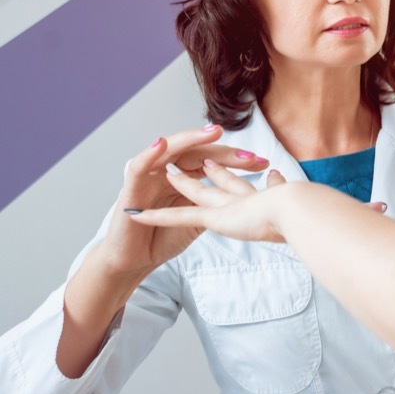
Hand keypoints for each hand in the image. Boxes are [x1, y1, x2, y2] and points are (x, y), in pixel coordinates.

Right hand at [98, 126, 268, 277]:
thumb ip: (219, 205)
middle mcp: (169, 172)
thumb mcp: (200, 220)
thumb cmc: (164, 239)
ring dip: (191, 140)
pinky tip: (161, 144)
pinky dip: (149, 154)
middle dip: (224, 153)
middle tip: (248, 155)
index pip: (215, 162)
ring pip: (170, 151)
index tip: (263, 164)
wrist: (135, 260)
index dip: (238, 162)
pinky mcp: (130, 187)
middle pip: (198, 153)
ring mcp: (150, 177)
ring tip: (212, 133)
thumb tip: (252, 199)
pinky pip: (138, 166)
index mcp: (186, 179)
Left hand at [131, 161, 387, 242]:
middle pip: (232, 183)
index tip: (266, 171)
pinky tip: (136, 214)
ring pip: (202, 193)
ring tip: (165, 174)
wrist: (311, 213)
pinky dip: (157, 215)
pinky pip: (180, 216)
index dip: (268, 179)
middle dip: (219, 173)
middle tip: (205, 161)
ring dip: (184, 184)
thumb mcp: (347, 217)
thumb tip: (387, 211)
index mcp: (281, 201)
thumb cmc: (331, 219)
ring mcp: (234, 206)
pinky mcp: (217, 217)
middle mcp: (255, 198)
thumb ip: (363, 215)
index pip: (271, 187)